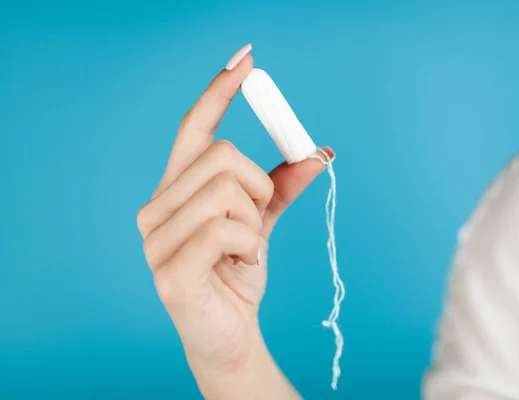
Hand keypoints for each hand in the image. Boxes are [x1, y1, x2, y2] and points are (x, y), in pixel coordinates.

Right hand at [136, 46, 333, 398]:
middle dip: (259, 185)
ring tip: (246, 248)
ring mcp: (156, 240)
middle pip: (221, 155)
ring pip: (226, 190)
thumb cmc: (238, 272)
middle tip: (258, 219)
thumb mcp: (262, 220)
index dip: (218, 92)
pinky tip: (243, 265)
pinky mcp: (170, 272)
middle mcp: (156, 207)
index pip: (193, 129)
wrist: (231, 332)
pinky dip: (251, 245)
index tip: (247, 60)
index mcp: (175, 189)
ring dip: (254, 219)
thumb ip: (281, 186)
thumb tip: (316, 153)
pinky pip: (227, 228)